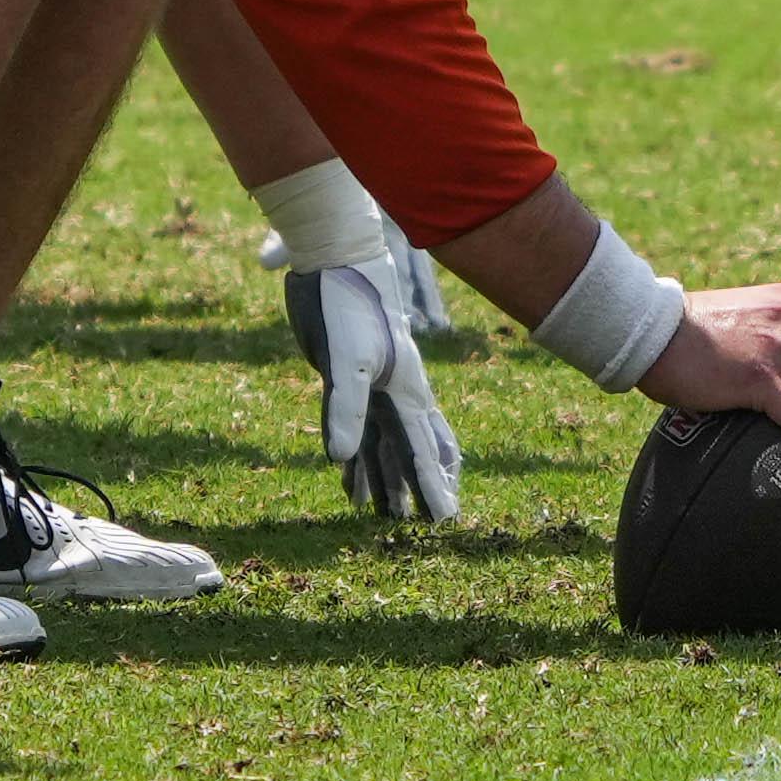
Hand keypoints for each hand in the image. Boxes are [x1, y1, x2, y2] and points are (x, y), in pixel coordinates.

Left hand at [282, 237, 463, 517]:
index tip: (446, 519)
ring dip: (387, 477)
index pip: (422, 449)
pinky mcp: (351, 377)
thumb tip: (340, 458)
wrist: (335, 258)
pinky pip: (362, 427)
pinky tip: (348, 473)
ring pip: (387, 442)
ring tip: (387, 515)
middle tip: (431, 522)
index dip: (432, 486)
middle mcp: (396, 392)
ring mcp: (375, 385)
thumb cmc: (346, 303)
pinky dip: (358, 455)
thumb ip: (345, 408)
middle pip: (415, 449)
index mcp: (404, 390)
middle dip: (421, 486)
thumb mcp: (345, 359)